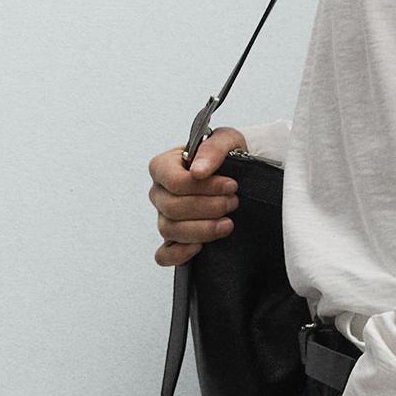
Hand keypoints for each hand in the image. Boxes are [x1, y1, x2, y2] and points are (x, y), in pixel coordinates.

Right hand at [149, 126, 247, 266]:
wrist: (236, 174)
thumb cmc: (225, 155)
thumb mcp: (226, 141)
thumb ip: (212, 149)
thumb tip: (198, 171)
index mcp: (163, 166)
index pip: (174, 182)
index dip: (204, 187)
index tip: (231, 185)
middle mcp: (159, 193)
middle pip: (173, 208)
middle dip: (208, 207)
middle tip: (233, 202)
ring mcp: (164, 217)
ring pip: (170, 230)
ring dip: (202, 229)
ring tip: (228, 223)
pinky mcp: (174, 238)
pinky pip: (164, 254)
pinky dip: (178, 254)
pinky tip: (200, 248)